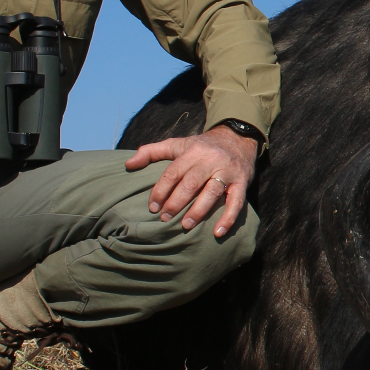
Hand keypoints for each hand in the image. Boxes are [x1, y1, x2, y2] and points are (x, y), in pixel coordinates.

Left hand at [123, 126, 259, 237]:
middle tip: (164, 219)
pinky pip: (236, 202)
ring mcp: (228, 172)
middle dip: (176, 203)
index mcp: (193, 151)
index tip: (152, 207)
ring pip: (211, 193)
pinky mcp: (242, 182)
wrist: (238, 137)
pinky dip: (228, 218)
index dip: (161, 191)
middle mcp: (210, 160)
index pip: (173, 173)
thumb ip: (151, 152)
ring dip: (198, 211)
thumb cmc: (202, 146)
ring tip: (185, 226)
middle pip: (190, 183)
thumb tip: (127, 165)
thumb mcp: (177, 144)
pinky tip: (218, 232)